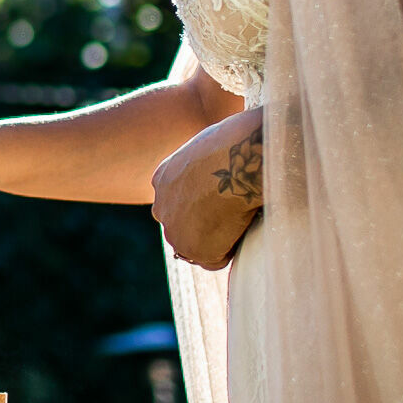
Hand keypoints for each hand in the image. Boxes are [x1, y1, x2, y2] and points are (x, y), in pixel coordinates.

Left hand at [151, 107, 263, 270]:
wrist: (238, 159)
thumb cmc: (235, 142)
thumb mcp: (211, 144)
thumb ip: (207, 162)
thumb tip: (226, 164)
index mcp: (163, 179)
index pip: (179, 202)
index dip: (202, 204)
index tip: (221, 199)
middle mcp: (160, 206)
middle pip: (183, 226)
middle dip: (204, 225)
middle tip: (233, 212)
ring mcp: (174, 230)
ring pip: (197, 245)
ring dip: (218, 238)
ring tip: (240, 217)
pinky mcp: (193, 249)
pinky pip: (216, 259)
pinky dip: (231, 250)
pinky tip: (242, 227)